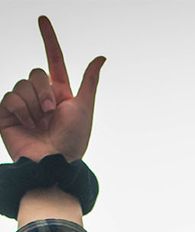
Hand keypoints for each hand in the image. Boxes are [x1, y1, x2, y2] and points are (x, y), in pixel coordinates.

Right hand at [0, 16, 105, 162]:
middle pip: (35, 73)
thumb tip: (101, 57)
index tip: (42, 19)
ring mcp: (24, 107)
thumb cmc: (72, 142)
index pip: (53, 60)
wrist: (53, 164)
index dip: (49, 39)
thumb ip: (89, 80)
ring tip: (40, 124)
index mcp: (60, 94)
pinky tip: (26, 124)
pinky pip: (9, 97)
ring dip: (33, 104)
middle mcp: (41, 98)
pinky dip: (20, 109)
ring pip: (22, 84)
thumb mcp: (84, 108)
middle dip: (44, 91)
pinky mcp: (8, 116)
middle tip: (51, 112)